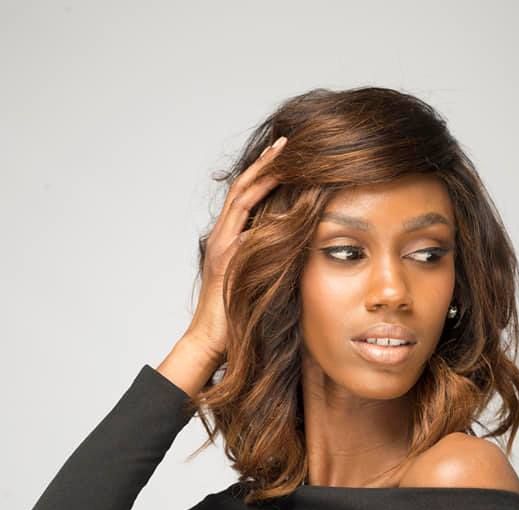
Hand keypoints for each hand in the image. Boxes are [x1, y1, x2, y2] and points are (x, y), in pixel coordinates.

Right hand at [184, 135, 287, 358]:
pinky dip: (260, 200)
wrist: (211, 340)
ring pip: (242, 197)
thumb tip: (289, 250)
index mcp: (229, 241)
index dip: (264, 175)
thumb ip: (264, 262)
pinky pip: (243, 221)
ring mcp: (222, 244)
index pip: (247, 198)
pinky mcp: (226, 256)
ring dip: (263, 172)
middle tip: (287, 141)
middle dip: (266, 164)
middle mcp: (222, 237)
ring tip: (284, 152)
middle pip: (243, 189)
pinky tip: (278, 185)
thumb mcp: (254, 281)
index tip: (286, 156)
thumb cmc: (234, 318)